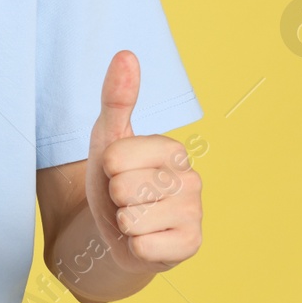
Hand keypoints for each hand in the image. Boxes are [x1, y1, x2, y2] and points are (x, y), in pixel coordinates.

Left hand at [84, 51, 202, 274]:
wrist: (119, 232)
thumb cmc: (115, 181)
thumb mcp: (107, 139)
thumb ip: (115, 98)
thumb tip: (126, 54)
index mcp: (173, 148)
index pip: (115, 158)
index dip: (106, 170)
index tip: (117, 173)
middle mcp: (192, 178)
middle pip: (124, 189)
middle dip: (115, 199)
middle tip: (126, 201)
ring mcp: (195, 213)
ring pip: (132, 220)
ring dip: (124, 224)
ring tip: (136, 219)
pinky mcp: (191, 246)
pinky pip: (143, 248)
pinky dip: (135, 248)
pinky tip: (146, 240)